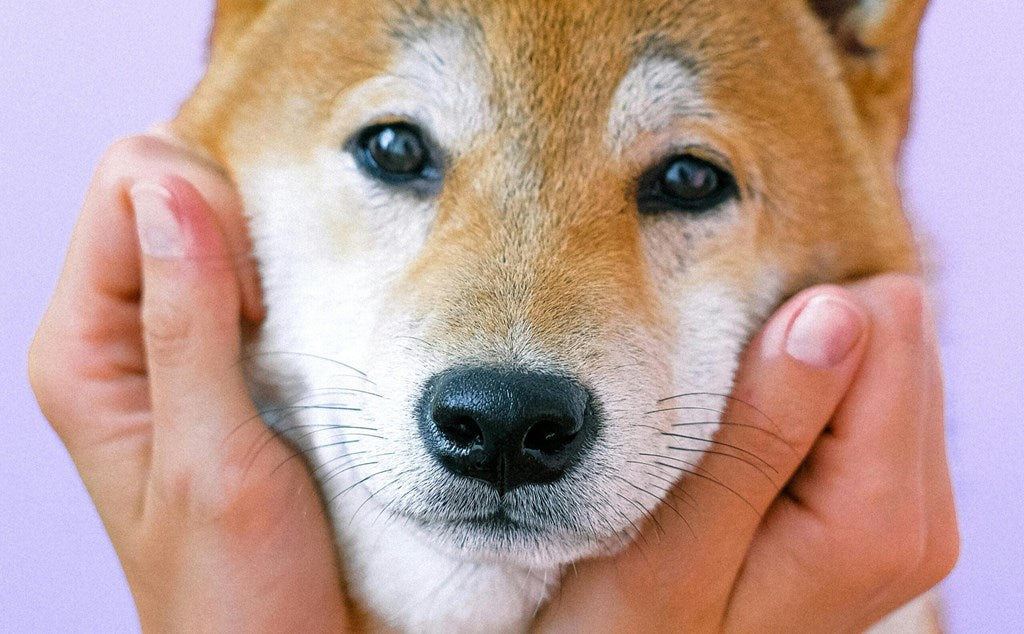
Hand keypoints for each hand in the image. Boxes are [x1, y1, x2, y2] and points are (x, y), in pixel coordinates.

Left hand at [28, 135, 348, 631]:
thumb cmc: (238, 589)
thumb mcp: (212, 459)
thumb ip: (186, 323)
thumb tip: (173, 189)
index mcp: (82, 349)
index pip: (127, 186)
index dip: (206, 211)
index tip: (259, 303)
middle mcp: (116, 332)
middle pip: (166, 186)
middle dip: (237, 222)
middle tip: (279, 317)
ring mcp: (171, 339)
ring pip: (211, 218)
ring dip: (267, 252)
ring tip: (298, 326)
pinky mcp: (224, 353)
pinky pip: (247, 268)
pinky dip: (286, 275)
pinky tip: (309, 323)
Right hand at [537, 275, 958, 631]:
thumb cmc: (631, 630)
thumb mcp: (674, 544)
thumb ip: (762, 430)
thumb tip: (834, 311)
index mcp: (880, 519)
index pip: (886, 325)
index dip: (786, 329)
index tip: (716, 383)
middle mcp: (920, 514)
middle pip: (893, 335)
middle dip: (795, 348)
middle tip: (714, 418)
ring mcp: (907, 510)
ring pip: (878, 357)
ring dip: (791, 374)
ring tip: (722, 444)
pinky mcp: (882, 504)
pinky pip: (863, 395)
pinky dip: (796, 398)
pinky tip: (742, 454)